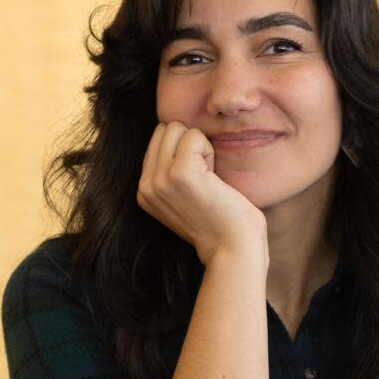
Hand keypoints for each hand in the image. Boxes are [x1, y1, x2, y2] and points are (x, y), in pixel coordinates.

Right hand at [136, 119, 267, 266]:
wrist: (233, 249)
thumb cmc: (221, 222)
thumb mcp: (183, 198)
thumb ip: (170, 172)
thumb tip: (172, 130)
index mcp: (144, 192)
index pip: (158, 140)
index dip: (184, 152)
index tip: (198, 182)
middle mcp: (146, 186)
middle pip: (165, 129)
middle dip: (190, 146)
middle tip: (205, 179)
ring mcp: (160, 179)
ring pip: (177, 128)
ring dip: (200, 147)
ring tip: (208, 180)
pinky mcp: (180, 173)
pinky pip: (194, 136)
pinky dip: (209, 150)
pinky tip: (214, 178)